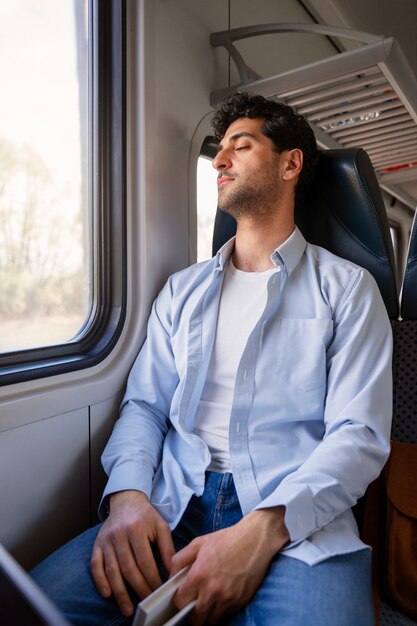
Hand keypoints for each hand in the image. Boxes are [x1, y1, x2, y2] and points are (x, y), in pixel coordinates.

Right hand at [90, 490, 174, 616]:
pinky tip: (108, 594)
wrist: (126, 500)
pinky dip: (100, 582)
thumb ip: (167, 548)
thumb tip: (172, 571)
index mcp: (137, 528)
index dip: (152, 578)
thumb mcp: (161, 526)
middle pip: (128, 568)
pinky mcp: (97, 544)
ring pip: (112, 571)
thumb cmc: (145, 515)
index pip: (145, 560)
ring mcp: (106, 540)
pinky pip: (96, 566)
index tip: (159, 591)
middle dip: (139, 588)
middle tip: (147, 601)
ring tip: (128, 608)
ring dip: (120, 592)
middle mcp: (119, 534)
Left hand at [170, 506, 288, 624]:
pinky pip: (226, 615)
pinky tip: (221, 597)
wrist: (255, 539)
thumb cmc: (227, 539)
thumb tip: (171, 575)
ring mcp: (228, 598)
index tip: (182, 596)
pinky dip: (221, 610)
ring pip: (211, 620)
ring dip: (207, 614)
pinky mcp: (240, 601)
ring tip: (208, 601)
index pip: (180, 602)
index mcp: (199, 575)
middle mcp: (212, 590)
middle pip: (195, 618)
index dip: (179, 600)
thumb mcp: (198, 543)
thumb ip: (180, 559)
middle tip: (193, 604)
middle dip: (192, 613)